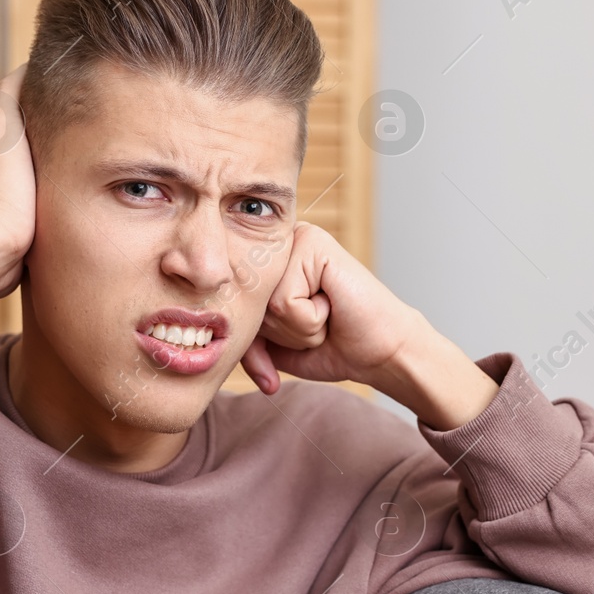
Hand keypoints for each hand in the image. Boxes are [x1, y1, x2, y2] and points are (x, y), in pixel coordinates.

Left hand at [239, 222, 499, 430]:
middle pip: (245, 305)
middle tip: (318, 325)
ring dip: (298, 328)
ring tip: (327, 315)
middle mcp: (277, 247)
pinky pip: (285, 300)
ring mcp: (296, 240)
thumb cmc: (333, 346)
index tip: (291, 345)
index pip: (233, 309)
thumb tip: (212, 331)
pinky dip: (310, 320)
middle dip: (281, 334)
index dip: (257, 342)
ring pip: (264, 304)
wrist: (381, 353)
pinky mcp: (314, 243)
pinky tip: (334, 305)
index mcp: (266, 266)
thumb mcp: (274, 347)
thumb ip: (243, 335)